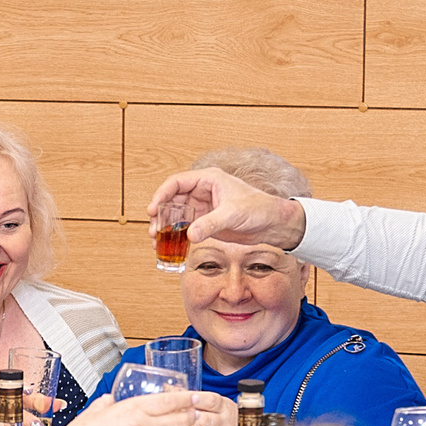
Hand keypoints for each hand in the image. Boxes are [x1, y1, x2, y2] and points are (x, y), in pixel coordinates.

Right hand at [151, 167, 305, 252]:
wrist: (273, 224)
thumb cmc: (258, 209)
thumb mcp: (232, 215)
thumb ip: (210, 224)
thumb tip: (190, 235)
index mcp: (208, 180)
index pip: (177, 182)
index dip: (162, 194)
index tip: (153, 209)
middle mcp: (203, 192)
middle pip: (173, 199)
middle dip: (160, 214)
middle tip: (152, 230)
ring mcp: (204, 207)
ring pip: (177, 215)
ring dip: (165, 227)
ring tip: (155, 240)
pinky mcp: (207, 222)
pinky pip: (186, 227)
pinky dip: (175, 236)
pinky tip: (169, 246)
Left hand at [175, 391, 239, 425]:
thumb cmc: (217, 418)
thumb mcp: (212, 405)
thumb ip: (191, 397)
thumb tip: (167, 386)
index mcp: (225, 407)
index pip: (212, 401)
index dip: (198, 399)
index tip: (184, 399)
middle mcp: (226, 424)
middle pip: (205, 421)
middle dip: (187, 419)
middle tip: (170, 418)